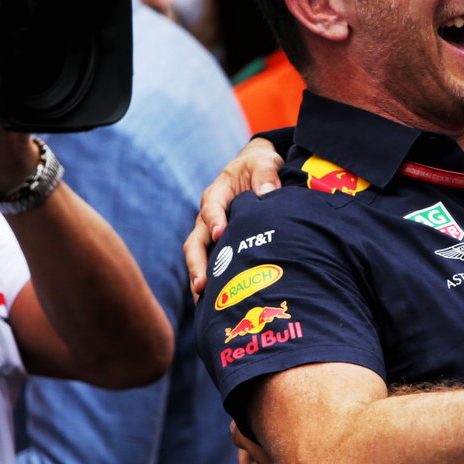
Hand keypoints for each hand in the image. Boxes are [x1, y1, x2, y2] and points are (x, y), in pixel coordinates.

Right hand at [184, 136, 283, 298]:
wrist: (258, 169)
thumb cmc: (260, 166)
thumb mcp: (264, 162)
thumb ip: (266, 174)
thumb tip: (267, 192)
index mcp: (218, 193)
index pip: (211, 207)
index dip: (215, 220)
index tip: (220, 234)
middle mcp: (209, 214)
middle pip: (197, 240)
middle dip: (197, 262)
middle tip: (202, 284)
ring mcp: (211, 231)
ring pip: (199, 255)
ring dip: (199, 276)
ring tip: (202, 299)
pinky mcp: (219, 243)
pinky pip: (210, 261)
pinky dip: (210, 279)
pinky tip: (212, 301)